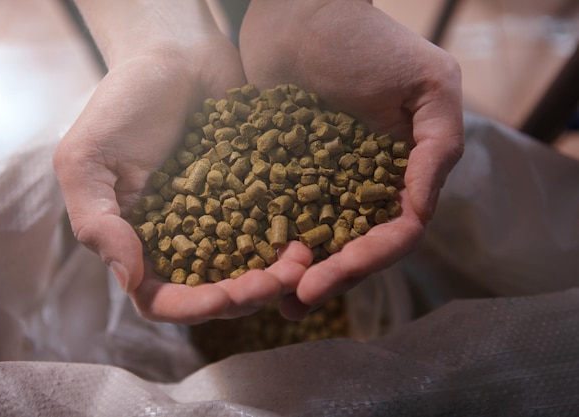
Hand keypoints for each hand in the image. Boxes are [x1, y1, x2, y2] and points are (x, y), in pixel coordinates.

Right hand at [53, 1, 311, 323]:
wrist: (176, 52)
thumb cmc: (123, 101)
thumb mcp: (87, 159)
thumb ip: (99, 222)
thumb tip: (129, 281)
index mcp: (137, 240)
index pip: (161, 298)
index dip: (194, 308)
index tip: (227, 298)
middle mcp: (181, 239)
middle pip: (215, 290)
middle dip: (248, 294)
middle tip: (283, 277)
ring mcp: (221, 219)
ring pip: (251, 267)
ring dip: (278, 272)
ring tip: (304, 257)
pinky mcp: (253, 195)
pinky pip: (275, 227)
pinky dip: (293, 236)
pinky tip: (313, 232)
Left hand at [240, 0, 463, 318]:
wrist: (298, 11)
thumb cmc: (365, 40)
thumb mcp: (428, 84)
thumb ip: (437, 148)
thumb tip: (420, 216)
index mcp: (405, 172)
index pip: (395, 233)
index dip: (366, 262)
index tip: (324, 279)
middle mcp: (367, 185)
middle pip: (355, 247)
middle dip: (328, 279)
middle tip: (291, 305)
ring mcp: (324, 181)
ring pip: (318, 240)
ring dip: (297, 273)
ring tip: (269, 299)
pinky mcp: (284, 173)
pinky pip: (278, 214)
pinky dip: (268, 241)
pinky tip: (245, 262)